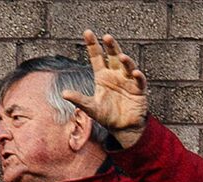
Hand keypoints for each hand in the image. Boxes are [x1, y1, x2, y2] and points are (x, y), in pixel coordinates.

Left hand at [61, 30, 148, 147]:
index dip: (92, 45)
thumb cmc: (106, 116)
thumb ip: (79, 99)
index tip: (88, 32)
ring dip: (126, 60)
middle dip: (111, 46)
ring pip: (127, 66)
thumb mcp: (90, 108)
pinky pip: (139, 81)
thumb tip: (63, 93)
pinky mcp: (138, 90)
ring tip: (122, 56)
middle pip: (113, 56)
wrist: (122, 128)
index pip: (97, 57)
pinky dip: (138, 76)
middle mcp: (115, 75)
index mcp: (102, 76)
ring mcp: (128, 81)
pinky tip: (135, 73)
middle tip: (107, 37)